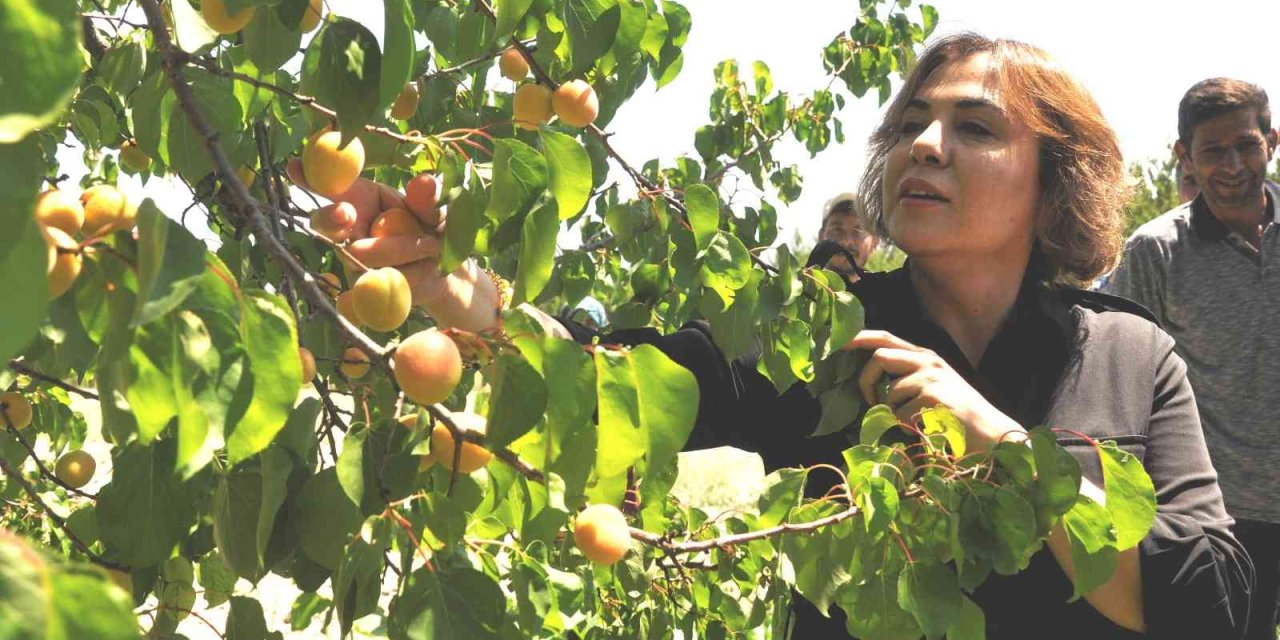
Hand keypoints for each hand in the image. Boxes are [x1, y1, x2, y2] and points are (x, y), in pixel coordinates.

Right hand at [286, 159, 501, 333]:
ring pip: (359, 255)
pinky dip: (411, 274)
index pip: (330, 187)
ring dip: (401, 248)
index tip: (294, 166)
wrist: (446, 269)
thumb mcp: (436, 210)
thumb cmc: (433, 228)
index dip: (309, 178)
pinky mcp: (362, 289)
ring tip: (432, 245)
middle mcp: (348, 229)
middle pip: (322, 224)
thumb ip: (427, 200)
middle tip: (346, 212)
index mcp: (360, 199)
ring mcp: (351, 260)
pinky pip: (378, 282)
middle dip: (329, 217)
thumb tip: (424, 183)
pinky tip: (426, 269)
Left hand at [843, 330, 1025, 451]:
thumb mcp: (933, 386)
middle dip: (866, 381)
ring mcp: (930, 377)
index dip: (858, 338)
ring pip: (889, 393)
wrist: (991, 433)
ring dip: (895, 413)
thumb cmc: (957, 415)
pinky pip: (900, 414)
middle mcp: (927, 361)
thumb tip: (872, 386)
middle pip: (879, 357)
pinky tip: (926, 429)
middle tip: (870, 401)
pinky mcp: (931, 397)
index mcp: (925, 357)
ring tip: (917, 422)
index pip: (885, 338)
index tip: (838, 343)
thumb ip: (905, 378)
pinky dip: (907, 427)